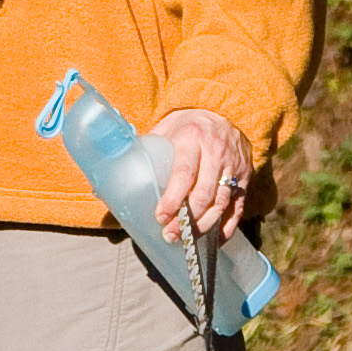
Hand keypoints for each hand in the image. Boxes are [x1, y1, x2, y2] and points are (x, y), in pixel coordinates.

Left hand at [150, 109, 250, 241]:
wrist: (223, 111)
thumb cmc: (185, 125)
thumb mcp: (164, 130)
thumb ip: (143, 152)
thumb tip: (106, 184)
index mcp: (192, 138)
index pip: (184, 173)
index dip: (173, 199)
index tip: (160, 216)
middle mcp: (216, 152)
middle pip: (204, 193)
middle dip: (187, 219)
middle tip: (170, 234)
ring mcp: (233, 166)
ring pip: (221, 202)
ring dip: (204, 225)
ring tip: (187, 239)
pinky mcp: (245, 177)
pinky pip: (238, 206)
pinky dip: (227, 226)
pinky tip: (214, 239)